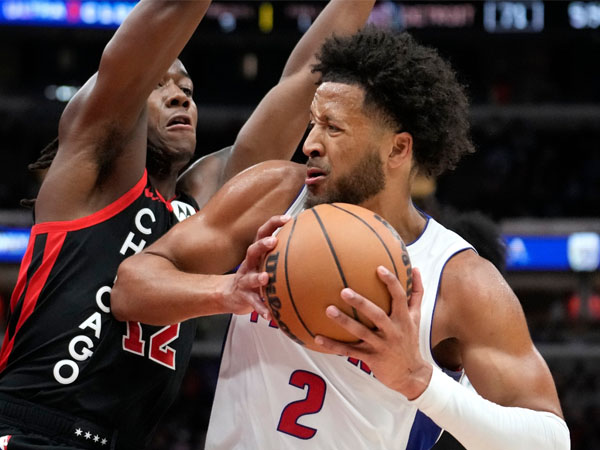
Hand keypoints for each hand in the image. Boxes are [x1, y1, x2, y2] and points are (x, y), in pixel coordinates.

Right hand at [225, 215, 290, 317]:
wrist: (229, 294)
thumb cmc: (254, 276)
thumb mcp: (266, 263)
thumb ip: (282, 256)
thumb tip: (313, 248)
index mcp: (257, 254)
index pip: (263, 233)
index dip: (273, 224)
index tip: (288, 218)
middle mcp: (249, 264)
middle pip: (252, 250)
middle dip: (262, 244)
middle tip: (272, 241)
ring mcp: (244, 280)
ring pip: (249, 277)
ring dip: (257, 277)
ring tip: (265, 278)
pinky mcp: (243, 296)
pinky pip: (252, 303)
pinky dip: (260, 308)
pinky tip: (269, 315)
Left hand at [314, 266, 431, 399]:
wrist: (411, 374)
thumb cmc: (410, 340)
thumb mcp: (416, 317)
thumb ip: (416, 293)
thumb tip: (416, 269)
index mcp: (403, 319)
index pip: (399, 297)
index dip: (391, 282)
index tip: (379, 268)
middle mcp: (393, 331)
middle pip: (377, 315)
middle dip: (361, 303)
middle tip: (344, 290)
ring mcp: (381, 345)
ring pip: (361, 332)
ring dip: (344, 321)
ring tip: (328, 310)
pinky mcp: (371, 358)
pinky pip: (349, 351)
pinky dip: (333, 345)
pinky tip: (318, 338)